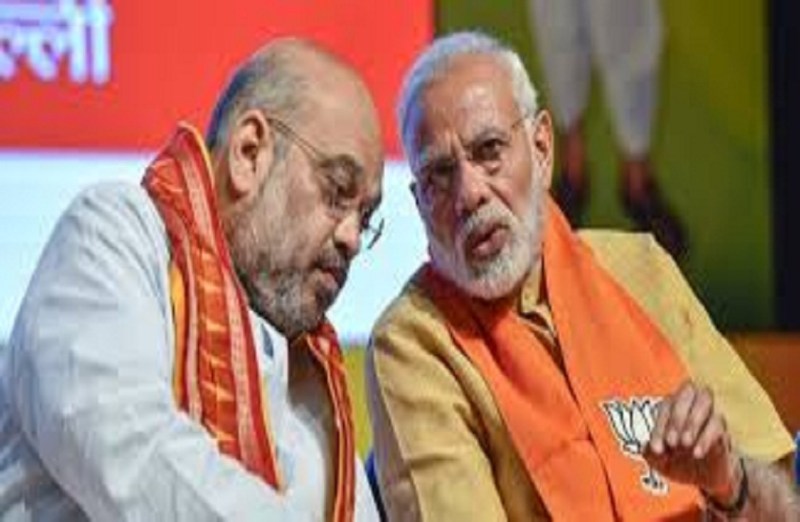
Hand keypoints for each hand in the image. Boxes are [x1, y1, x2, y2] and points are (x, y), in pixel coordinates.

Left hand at [644, 381, 741, 504]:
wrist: (705, 476)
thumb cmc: (679, 460)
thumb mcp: (662, 460)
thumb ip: (653, 452)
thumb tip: (648, 448)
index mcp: (673, 405)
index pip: (666, 406)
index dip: (660, 427)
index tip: (657, 449)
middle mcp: (692, 402)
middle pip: (687, 391)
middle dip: (677, 417)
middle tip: (672, 442)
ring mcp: (710, 411)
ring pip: (705, 400)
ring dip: (692, 422)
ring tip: (685, 444)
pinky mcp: (723, 427)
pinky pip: (718, 423)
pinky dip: (706, 437)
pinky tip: (697, 453)